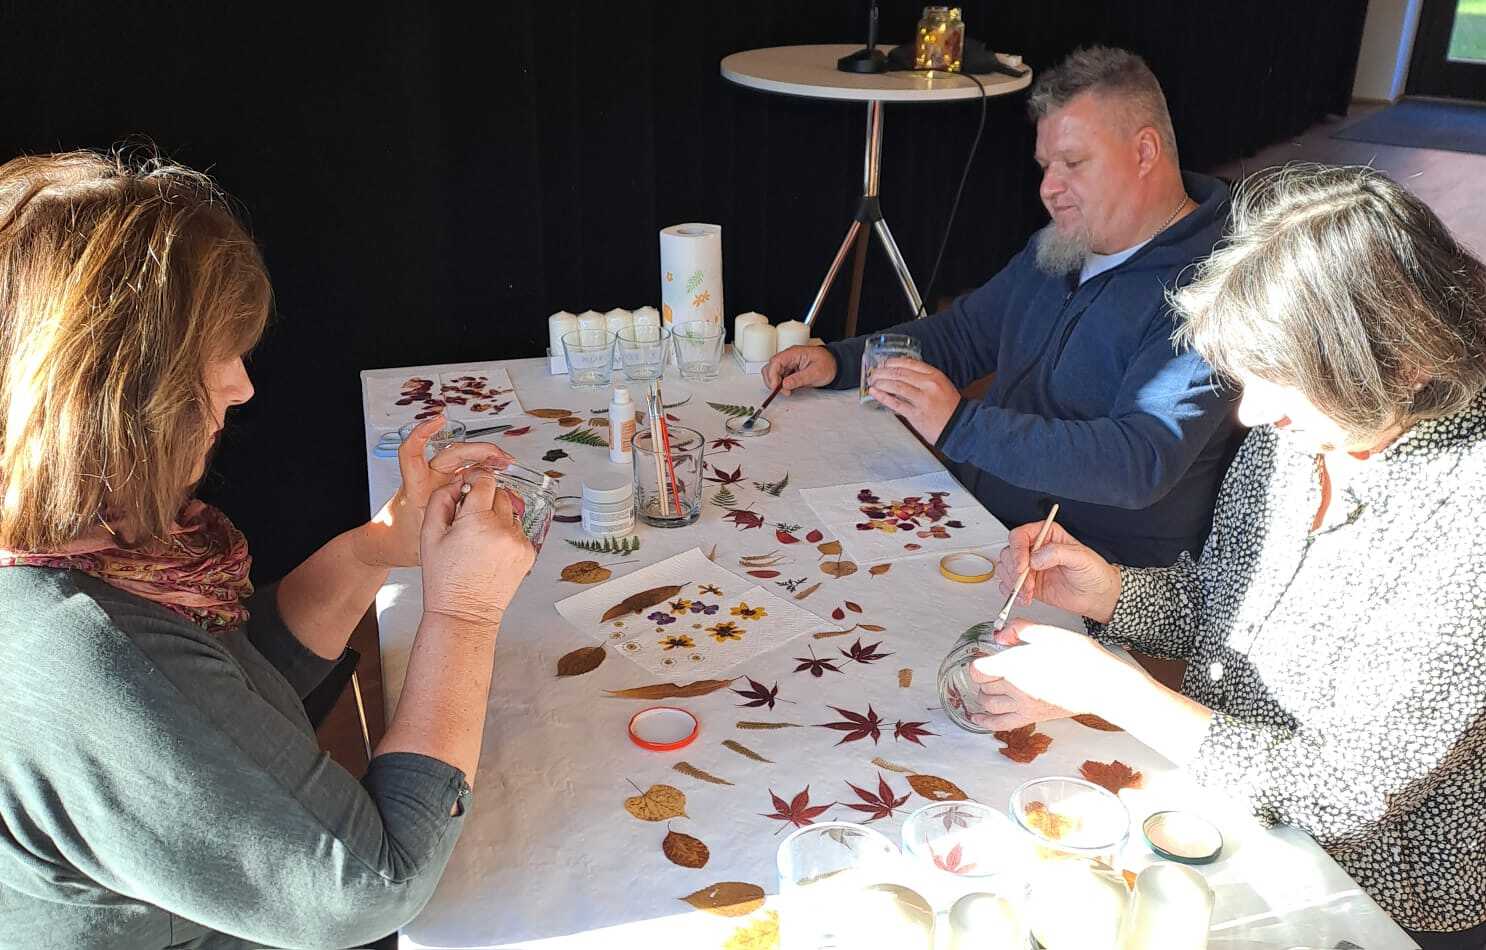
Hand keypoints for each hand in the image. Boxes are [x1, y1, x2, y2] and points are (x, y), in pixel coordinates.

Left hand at [354, 414, 512, 567]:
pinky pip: (467, 473)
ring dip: (484, 458)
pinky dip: (483, 470)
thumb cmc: (401, 539)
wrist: (393, 544)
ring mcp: (439, 483)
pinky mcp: (447, 489)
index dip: (422, 433)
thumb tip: (479, 513)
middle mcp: (428, 479)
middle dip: (478, 450)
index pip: (412, 452)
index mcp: (416, 486)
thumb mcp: (425, 534)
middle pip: (452, 453)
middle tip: (500, 458)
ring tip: (503, 463)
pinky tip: (495, 471)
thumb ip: (450, 524)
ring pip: (463, 462)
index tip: (438, 421)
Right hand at [419, 472, 534, 626]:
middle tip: (469, 520)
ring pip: (510, 512)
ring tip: (479, 540)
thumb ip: (441, 499)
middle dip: (484, 500)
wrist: (464, 613)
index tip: (468, 487)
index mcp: (478, 521)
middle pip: (499, 493)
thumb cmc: (445, 580)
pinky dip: (506, 535)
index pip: (485, 480)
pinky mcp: (529, 553)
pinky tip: (490, 551)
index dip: (474, 480)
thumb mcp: (429, 534)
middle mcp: (503, 529)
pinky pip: (518, 531)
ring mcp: (519, 542)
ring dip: (497, 517)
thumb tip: (457, 482)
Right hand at [762, 345, 835, 394]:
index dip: (772, 375)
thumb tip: (785, 384)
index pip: (776, 361)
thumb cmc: (827, 365)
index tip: (775, 387)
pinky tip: (789, 389)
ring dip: (776, 384)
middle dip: (772, 381)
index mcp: (794, 353)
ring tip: (788, 391)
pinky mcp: (789, 371)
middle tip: (784, 391)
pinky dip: (780, 385)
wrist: (834, 365)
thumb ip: (800, 378)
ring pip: (772, 374)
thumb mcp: (816, 373)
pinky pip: (779, 378)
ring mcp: (788, 364)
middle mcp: (788, 357)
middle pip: (770, 368)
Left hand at [866, 358, 959, 442]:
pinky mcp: (916, 415)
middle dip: (883, 372)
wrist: (959, 426)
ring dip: (881, 383)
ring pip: (896, 386)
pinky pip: (896, 404)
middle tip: (874, 373)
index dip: (893, 362)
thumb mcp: (941, 384)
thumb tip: (902, 371)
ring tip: (873, 382)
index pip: (909, 363)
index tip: (884, 363)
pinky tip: (875, 393)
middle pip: (900, 373)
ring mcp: (922, 400)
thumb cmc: (950, 406)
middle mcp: (929, 385)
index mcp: (935, 376)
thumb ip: (924, 377)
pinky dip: (883, 397)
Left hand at [968, 619, 1144, 727]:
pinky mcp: (1033, 717)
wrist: (1101, 683)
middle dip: (984, 677)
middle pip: (983, 686)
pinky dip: (985, 722)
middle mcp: (1015, 687)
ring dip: (985, 696)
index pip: (979, 669)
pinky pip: (1001, 724)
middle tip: (992, 668)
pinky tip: (976, 719)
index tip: (986, 655)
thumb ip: (1020, 630)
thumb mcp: (1047, 633)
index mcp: (1014, 665)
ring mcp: (1023, 705)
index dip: (979, 660)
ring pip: (989, 705)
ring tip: (990, 688)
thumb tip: (1003, 633)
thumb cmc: (1079, 657)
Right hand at [997, 521, 1120, 623]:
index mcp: (1047, 535)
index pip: (1020, 536)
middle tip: (1027, 583)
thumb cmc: (1094, 572)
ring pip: (1006, 570)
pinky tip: (1024, 597)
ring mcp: (1030, 567)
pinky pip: (1008, 586)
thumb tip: (1036, 557)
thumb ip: (1058, 552)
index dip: (1017, 551)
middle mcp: (1035, 549)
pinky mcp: (1028, 584)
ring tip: (1029, 592)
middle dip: (1014, 571)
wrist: (1097, 596)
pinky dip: (1012, 593)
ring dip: (1013, 583)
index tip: (1022, 566)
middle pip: (1009, 553)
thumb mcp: (1081, 557)